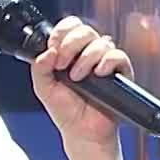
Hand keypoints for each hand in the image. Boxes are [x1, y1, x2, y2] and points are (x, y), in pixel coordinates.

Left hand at [31, 17, 132, 150]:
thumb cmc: (66, 112)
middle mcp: (88, 54)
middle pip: (85, 30)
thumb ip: (39, 67)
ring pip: (101, 41)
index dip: (61, 32)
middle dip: (71, 44)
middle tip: (62, 64)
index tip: (54, 46)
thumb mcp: (44, 88)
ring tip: (78, 77)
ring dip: (86, 58)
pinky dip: (107, 61)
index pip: (70, 27)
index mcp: (70, 53)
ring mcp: (104, 62)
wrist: (82, 133)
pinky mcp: (120, 73)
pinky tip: (99, 72)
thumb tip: (48, 51)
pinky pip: (118, 55)